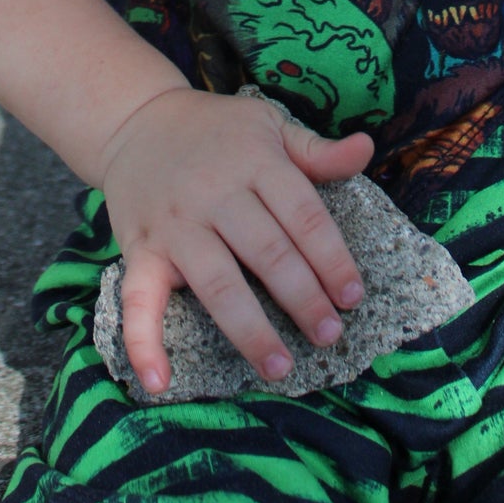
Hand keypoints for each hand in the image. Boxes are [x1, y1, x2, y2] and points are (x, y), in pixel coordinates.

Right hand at [96, 86, 372, 396]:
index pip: (303, 214)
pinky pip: (137, 300)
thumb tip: (366, 149)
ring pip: (218, 283)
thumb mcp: (269, 127)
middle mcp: (215, 193)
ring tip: (281, 367)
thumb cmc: (216, 132)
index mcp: (255, 161)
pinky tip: (160, 381)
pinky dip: (144, 342)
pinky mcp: (139, 250)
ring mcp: (175, 225)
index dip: (331, 258)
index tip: (353, 296)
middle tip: (330, 336)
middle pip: (268, 252)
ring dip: (251, 330)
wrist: (137, 121)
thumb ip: (316, 151)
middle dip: (303, 299)